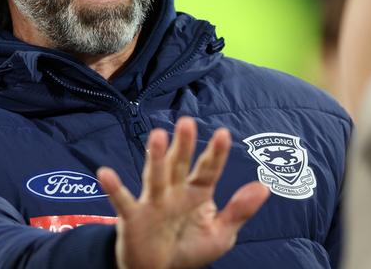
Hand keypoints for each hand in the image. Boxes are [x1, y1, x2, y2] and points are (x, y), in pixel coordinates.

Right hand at [97, 117, 268, 268]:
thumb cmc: (189, 247)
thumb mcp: (221, 234)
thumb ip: (240, 210)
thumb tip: (265, 187)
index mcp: (197, 193)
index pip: (209, 169)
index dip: (215, 153)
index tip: (223, 133)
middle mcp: (174, 191)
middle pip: (180, 164)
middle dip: (183, 145)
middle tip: (186, 122)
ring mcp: (153, 202)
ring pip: (155, 176)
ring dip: (156, 157)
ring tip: (158, 136)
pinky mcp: (133, 217)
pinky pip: (123, 201)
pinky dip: (114, 188)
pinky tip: (105, 173)